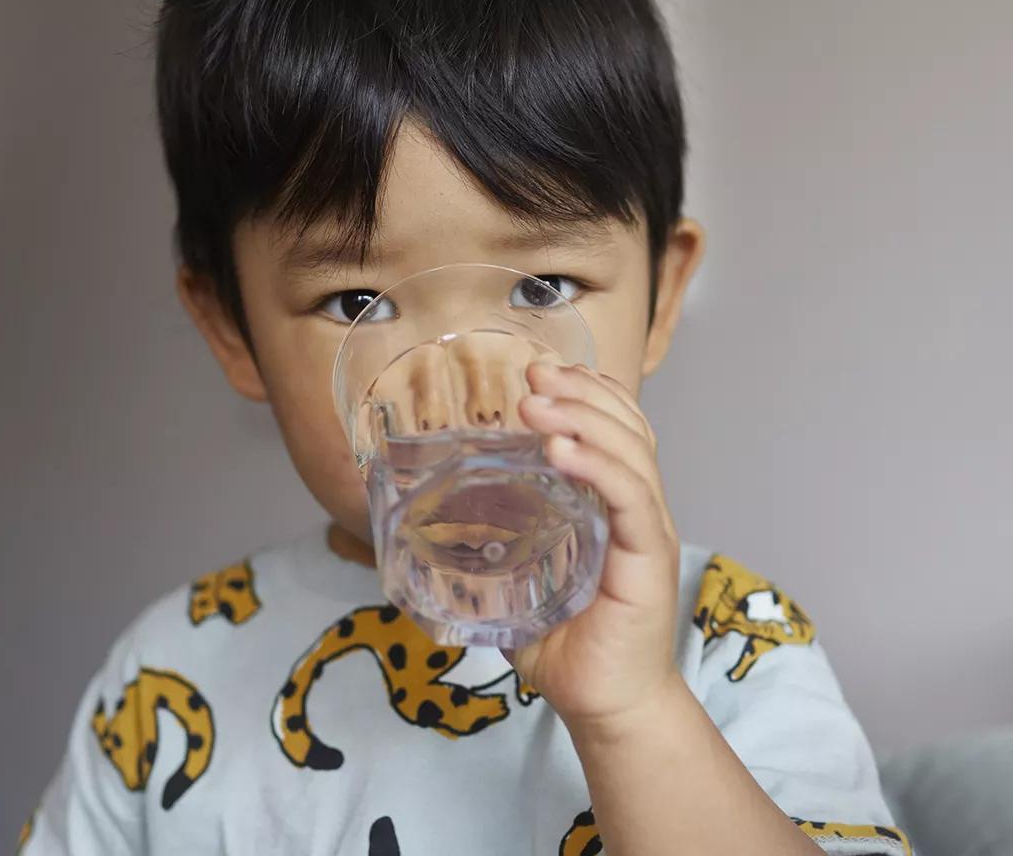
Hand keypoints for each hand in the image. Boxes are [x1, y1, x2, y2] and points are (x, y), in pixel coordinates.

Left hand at [510, 362, 683, 732]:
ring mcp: (646, 531)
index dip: (585, 392)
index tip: (541, 371)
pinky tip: (562, 451)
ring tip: (538, 403)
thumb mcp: (518, 583)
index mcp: (612, 507)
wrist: (605, 705)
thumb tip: (427, 528)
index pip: (614, 430)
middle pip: (624, 427)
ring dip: (583, 417)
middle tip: (533, 374)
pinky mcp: (649, 559)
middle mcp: (636, 510)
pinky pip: (630, 498)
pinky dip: (598, 466)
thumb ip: (490, 549)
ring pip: (630, 451)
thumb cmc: (565, 647)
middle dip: (579, 391)